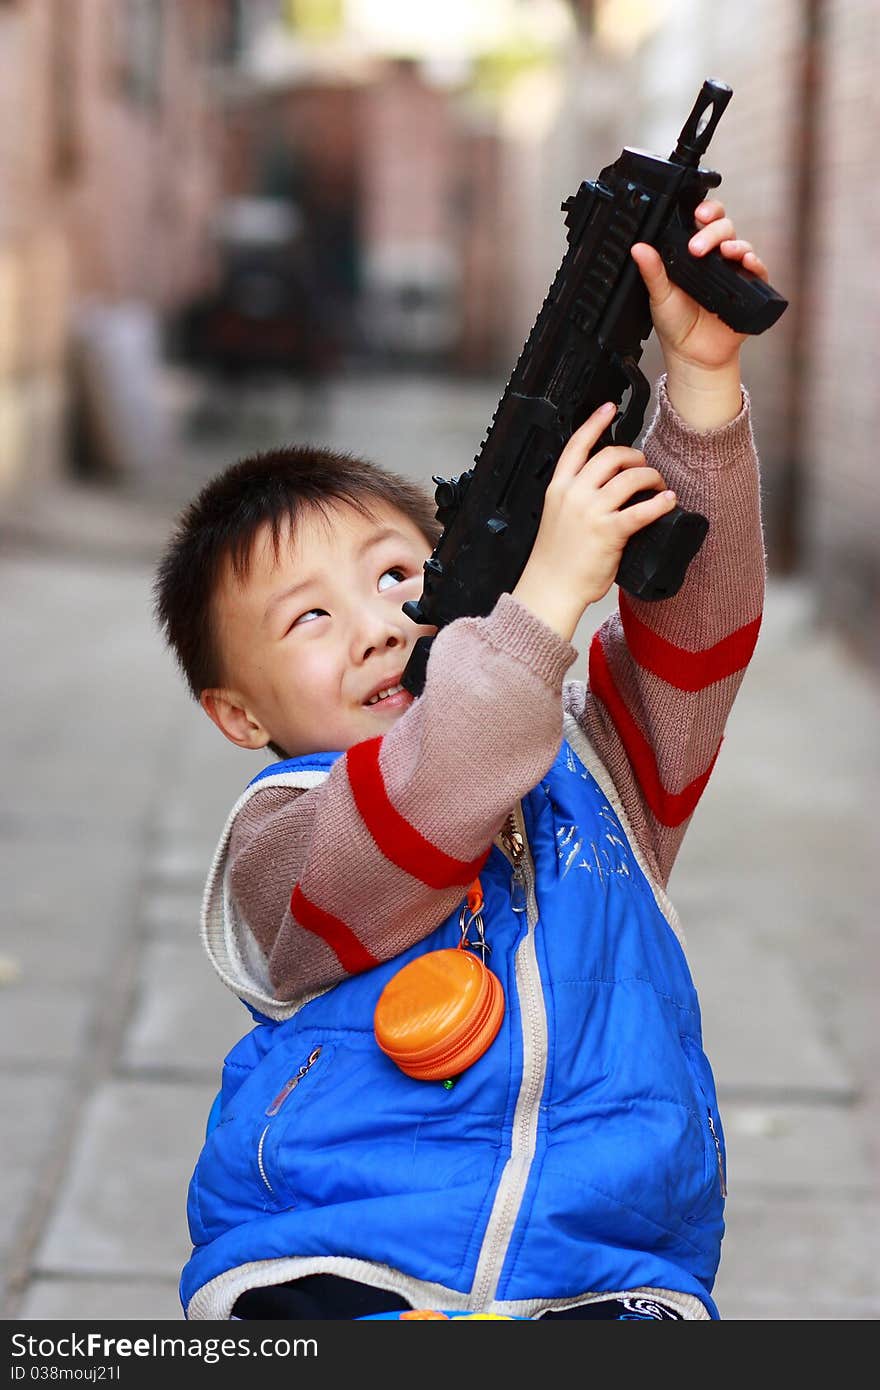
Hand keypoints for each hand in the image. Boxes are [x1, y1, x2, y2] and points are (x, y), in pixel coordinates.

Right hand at [512, 402, 675, 639]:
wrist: (551, 587)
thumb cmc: (555, 559)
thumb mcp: (557, 516)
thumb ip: (577, 497)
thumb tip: (607, 486)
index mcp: (559, 487)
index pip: (577, 444)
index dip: (596, 422)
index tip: (610, 408)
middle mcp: (574, 494)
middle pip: (610, 455)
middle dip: (635, 456)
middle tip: (644, 467)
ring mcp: (591, 512)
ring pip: (630, 477)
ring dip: (651, 477)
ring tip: (657, 486)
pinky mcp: (609, 531)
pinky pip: (642, 510)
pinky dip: (660, 502)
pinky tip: (668, 501)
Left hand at [630, 200, 769, 372]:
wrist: (692, 355)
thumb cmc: (676, 324)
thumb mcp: (659, 295)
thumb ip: (652, 271)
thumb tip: (639, 248)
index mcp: (695, 254)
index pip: (703, 222)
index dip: (705, 211)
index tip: (697, 213)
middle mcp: (716, 258)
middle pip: (724, 228)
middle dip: (713, 231)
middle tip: (698, 247)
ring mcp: (734, 271)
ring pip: (742, 245)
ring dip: (735, 244)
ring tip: (725, 251)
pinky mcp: (749, 289)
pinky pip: (758, 270)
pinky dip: (755, 263)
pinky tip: (747, 262)